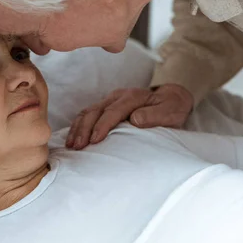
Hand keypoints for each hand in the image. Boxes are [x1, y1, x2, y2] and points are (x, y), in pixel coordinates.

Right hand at [66, 84, 193, 149]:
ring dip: (78, 128)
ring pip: (88, 111)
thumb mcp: (171, 111)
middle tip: (77, 147)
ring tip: (71, 146)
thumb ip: (155, 115)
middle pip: (96, 110)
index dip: (102, 125)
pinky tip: (72, 139)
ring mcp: (110, 100)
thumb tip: (135, 119)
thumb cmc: (171, 108)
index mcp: (133, 96)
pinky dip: (78, 126)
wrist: (170, 98)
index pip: (114, 110)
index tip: (94, 140)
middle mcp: (119, 96)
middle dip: (85, 128)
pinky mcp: (106, 105)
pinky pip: (88, 114)